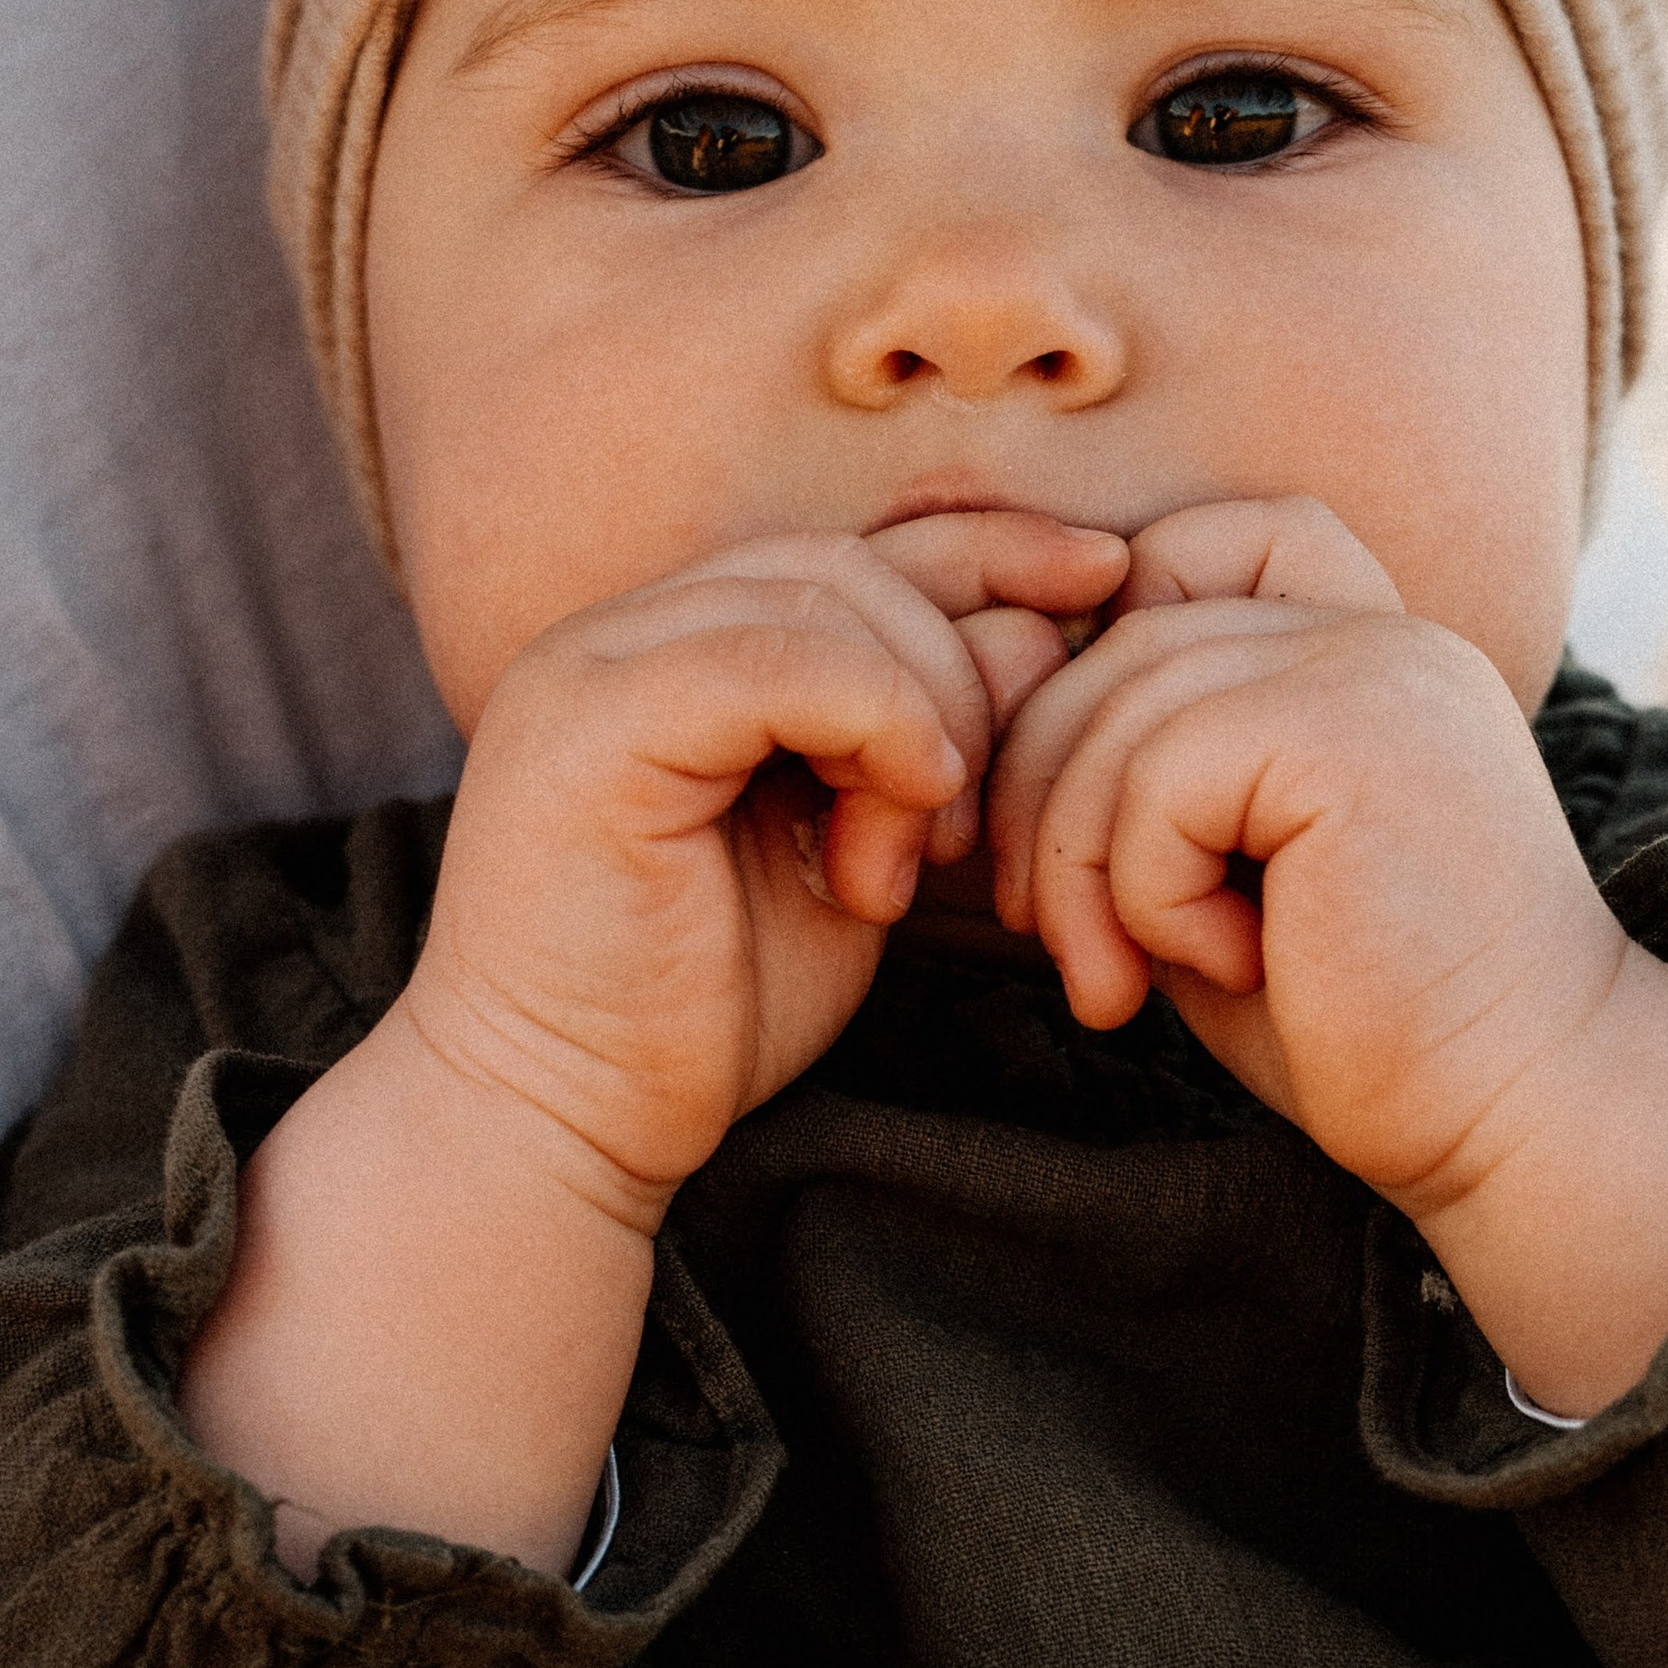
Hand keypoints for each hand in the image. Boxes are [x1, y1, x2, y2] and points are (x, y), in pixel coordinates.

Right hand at [180, 512, 1119, 1569]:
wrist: (564, 1120)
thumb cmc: (707, 1006)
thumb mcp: (851, 848)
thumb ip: (922, 739)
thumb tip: (1046, 628)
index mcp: (675, 651)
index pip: (854, 548)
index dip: (990, 553)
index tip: (1103, 584)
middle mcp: (621, 633)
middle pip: (854, 564)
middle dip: (961, 673)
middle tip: (963, 823)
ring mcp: (591, 667)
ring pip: (825, 597)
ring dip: (920, 719)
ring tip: (908, 856)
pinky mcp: (587, 725)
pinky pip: (778, 658)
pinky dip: (874, 720)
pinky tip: (895, 821)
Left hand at [984, 502, 1667, 1412]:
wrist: (1512, 1115)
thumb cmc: (1361, 1024)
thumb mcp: (1219, 878)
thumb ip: (1141, 780)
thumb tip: (981, 718)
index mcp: (1364, 646)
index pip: (1188, 550)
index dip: (1096, 657)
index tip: (1091, 822)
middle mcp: (1376, 631)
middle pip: (1117, 639)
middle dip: (1041, 800)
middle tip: (1062, 947)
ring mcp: (1372, 666)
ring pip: (1118, 710)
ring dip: (1081, 871)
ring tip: (1122, 982)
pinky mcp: (1351, 730)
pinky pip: (1159, 779)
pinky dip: (1148, 896)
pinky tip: (1232, 966)